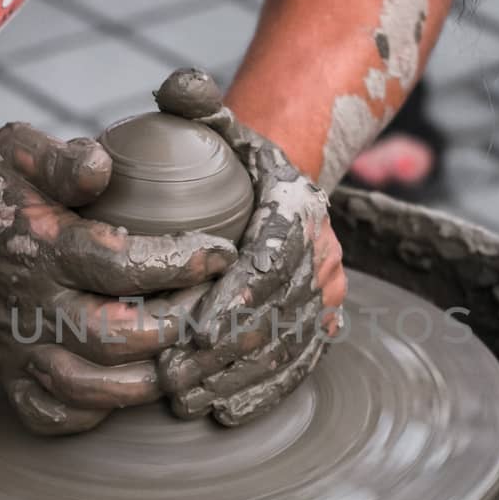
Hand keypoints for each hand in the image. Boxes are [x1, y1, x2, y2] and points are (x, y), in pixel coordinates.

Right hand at [0, 122, 235, 434]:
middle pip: (114, 338)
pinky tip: (131, 386)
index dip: (181, 262)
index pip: (122, 264)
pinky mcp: (11, 379)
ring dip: (147, 381)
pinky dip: (97, 414)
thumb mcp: (13, 152)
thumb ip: (59, 157)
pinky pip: (55, 416)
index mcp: (41, 248)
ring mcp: (18, 351)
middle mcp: (30, 308)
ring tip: (186, 355)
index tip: (223, 253)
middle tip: (215, 311)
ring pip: (90, 389)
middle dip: (176, 329)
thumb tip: (103, 166)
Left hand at [152, 69, 345, 425]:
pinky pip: (299, 363)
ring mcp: (325, 292)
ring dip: (237, 379)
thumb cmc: (234, 157)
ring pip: (287, 345)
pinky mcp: (322, 323)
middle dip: (224, 352)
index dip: (237, 298)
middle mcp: (322, 251)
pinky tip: (226, 413)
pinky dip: (265, 391)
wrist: (279, 183)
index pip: (273, 259)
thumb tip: (180, 87)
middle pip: (277, 312)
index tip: (195, 327)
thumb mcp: (217, 122)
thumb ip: (194, 100)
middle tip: (172, 377)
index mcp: (296, 206)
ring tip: (187, 401)